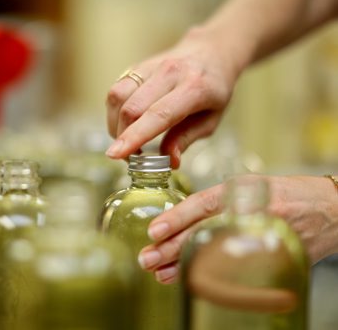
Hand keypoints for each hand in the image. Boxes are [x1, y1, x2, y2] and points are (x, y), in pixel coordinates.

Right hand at [105, 29, 240, 167]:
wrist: (211, 51)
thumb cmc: (214, 89)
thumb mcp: (212, 119)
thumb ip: (187, 138)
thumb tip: (171, 161)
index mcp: (194, 88)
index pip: (158, 114)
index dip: (134, 136)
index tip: (115, 154)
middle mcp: (169, 72)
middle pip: (131, 107)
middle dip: (122, 137)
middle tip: (129, 156)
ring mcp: (150, 66)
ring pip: (117, 97)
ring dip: (115, 125)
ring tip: (127, 140)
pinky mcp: (137, 66)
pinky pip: (116, 90)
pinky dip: (115, 112)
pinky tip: (125, 123)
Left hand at [138, 175, 337, 283]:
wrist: (332, 209)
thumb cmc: (288, 196)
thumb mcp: (251, 188)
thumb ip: (221, 203)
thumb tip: (183, 222)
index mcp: (242, 190)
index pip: (203, 204)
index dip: (177, 218)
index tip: (154, 232)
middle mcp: (250, 211)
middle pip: (204, 231)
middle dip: (173, 248)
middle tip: (148, 259)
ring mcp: (262, 234)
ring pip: (217, 251)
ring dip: (186, 264)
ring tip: (161, 273)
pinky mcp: (273, 253)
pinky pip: (239, 265)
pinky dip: (214, 273)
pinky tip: (194, 279)